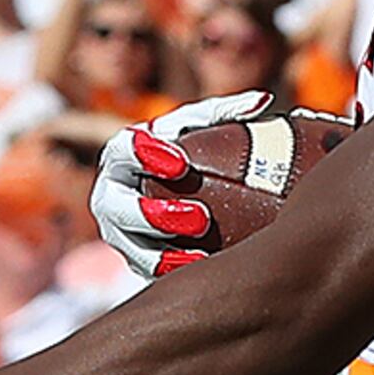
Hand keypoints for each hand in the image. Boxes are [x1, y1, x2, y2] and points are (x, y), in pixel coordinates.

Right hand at [89, 88, 273, 277]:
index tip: (182, 164)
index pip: (124, 151)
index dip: (149, 157)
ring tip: (200, 253)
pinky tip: (204, 272)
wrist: (177, 192)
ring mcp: (119, 234)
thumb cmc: (190, 151)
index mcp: (121, 154)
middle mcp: (110, 195)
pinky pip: (150, 274)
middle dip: (153, 215)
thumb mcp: (203, 129)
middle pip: (118, 209)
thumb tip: (263, 100)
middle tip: (200, 219)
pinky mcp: (135, 261)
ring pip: (132, 250)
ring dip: (162, 255)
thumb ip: (227, 113)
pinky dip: (175, 274)